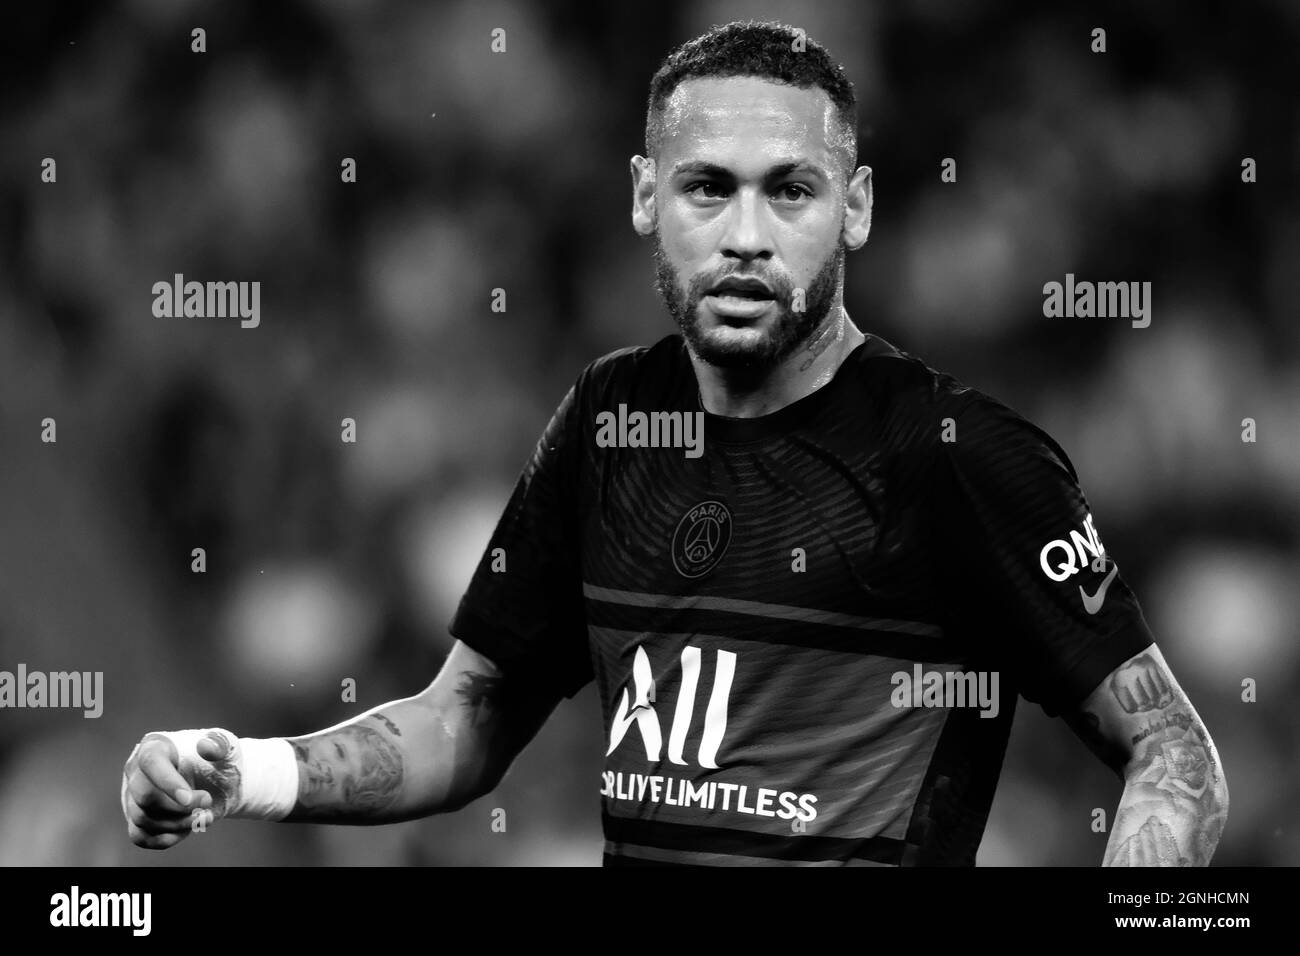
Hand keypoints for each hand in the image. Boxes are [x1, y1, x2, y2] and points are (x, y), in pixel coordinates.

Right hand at [121, 729, 243, 849]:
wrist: (215, 780)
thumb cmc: (215, 758)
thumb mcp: (224, 746)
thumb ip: (219, 743)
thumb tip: (207, 746)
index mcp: (155, 746)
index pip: (151, 762)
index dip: (168, 783)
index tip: (189, 800)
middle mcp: (136, 771)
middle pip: (145, 797)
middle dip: (180, 808)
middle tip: (208, 803)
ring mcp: (133, 797)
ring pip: (143, 819)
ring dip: (179, 824)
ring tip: (207, 817)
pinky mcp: (136, 819)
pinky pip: (141, 837)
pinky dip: (168, 838)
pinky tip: (190, 829)